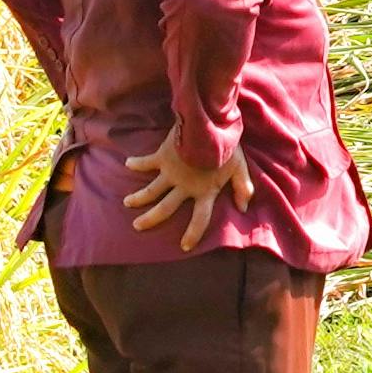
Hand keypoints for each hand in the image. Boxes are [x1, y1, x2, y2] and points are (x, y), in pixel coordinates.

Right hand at [120, 121, 249, 242]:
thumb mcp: (240, 167)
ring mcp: (170, 173)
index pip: (200, 218)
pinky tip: (127, 163)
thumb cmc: (228, 146)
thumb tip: (243, 208)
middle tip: (137, 226)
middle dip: (151, 218)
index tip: (184, 247)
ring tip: (127, 203)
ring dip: (138, 197)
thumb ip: (243, 187)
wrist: (210, 126)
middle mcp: (184, 186)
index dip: (193, 233)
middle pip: (165, 208)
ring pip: (150, 191)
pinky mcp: (162, 158)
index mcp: (205, 191)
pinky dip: (137, 163)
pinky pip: (146, 163)